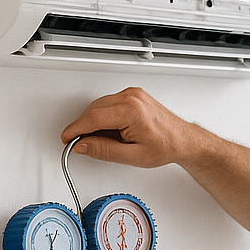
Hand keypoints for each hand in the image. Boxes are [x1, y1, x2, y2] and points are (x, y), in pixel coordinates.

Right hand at [60, 87, 190, 167]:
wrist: (182, 140)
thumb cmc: (165, 146)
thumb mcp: (132, 156)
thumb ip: (104, 150)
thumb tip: (82, 146)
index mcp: (131, 111)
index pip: (94, 118)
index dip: (76, 129)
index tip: (67, 138)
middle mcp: (131, 98)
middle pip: (94, 110)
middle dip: (84, 127)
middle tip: (81, 144)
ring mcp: (132, 94)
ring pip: (100, 105)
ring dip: (94, 122)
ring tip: (104, 140)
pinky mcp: (133, 95)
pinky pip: (109, 103)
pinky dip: (104, 116)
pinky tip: (111, 130)